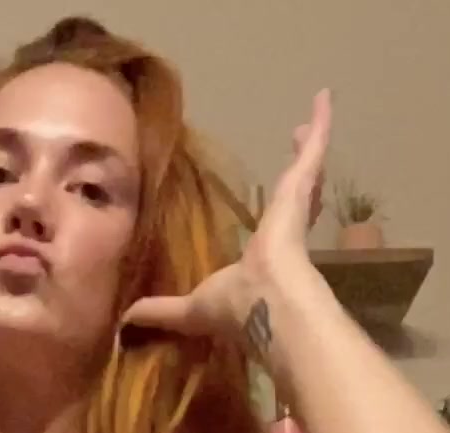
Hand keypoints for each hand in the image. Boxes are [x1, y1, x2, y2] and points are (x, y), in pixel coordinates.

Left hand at [120, 89, 331, 344]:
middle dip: (297, 176)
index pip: (272, 230)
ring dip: (310, 144)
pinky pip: (313, 149)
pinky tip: (324, 96)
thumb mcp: (191, 306)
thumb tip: (126, 320)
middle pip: (294, 196)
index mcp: (263, 256)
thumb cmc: (232, 305)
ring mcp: (294, 206)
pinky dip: (321, 122)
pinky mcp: (299, 187)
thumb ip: (162, 309)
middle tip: (298, 147)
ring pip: (305, 169)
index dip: (278, 218)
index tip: (281, 206)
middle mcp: (284, 230)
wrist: (264, 300)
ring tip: (313, 120)